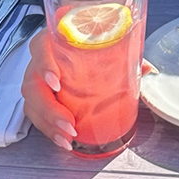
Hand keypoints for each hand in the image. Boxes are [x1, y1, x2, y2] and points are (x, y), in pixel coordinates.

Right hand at [22, 29, 156, 151]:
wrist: (76, 40)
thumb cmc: (87, 40)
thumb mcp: (105, 41)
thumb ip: (126, 52)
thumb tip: (147, 69)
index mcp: (54, 38)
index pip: (40, 46)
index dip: (44, 63)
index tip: (56, 81)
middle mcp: (40, 59)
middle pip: (32, 83)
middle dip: (49, 108)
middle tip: (69, 123)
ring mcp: (37, 79)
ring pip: (32, 103)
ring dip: (49, 124)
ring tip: (68, 138)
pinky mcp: (39, 96)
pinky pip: (36, 115)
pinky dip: (49, 129)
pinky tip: (63, 140)